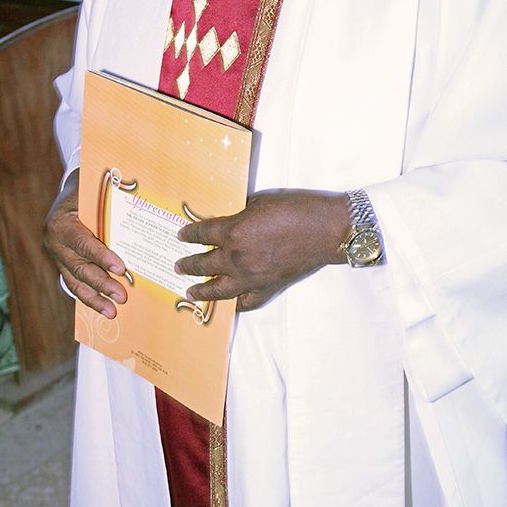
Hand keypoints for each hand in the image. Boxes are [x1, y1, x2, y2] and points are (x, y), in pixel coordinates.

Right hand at [43, 171, 126, 317]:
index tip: (120, 268)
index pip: (82, 242)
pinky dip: (90, 297)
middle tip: (122, 296)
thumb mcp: (93, 191)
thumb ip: (108, 203)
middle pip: (80, 267)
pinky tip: (103, 308)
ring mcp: (57, 256)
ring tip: (112, 311)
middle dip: (102, 284)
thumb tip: (138, 204)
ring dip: (95, 298)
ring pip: (75, 281)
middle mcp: (55, 242)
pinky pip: (75, 284)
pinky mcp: (62, 265)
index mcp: (62, 222)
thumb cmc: (87, 191)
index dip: (101, 256)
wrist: (69, 194)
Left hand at [176, 189, 349, 311]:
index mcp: (233, 232)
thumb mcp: (261, 202)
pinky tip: (231, 304)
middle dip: (188, 264)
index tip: (181, 235)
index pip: (202, 233)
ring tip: (190, 291)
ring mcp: (251, 278)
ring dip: (201, 290)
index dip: (189, 234)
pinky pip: (247, 302)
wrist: (327, 230)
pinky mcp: (268, 289)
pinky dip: (237, 304)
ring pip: (218, 289)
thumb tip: (232, 221)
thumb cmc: (297, 210)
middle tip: (178, 265)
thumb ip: (241, 215)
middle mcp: (237, 258)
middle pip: (204, 263)